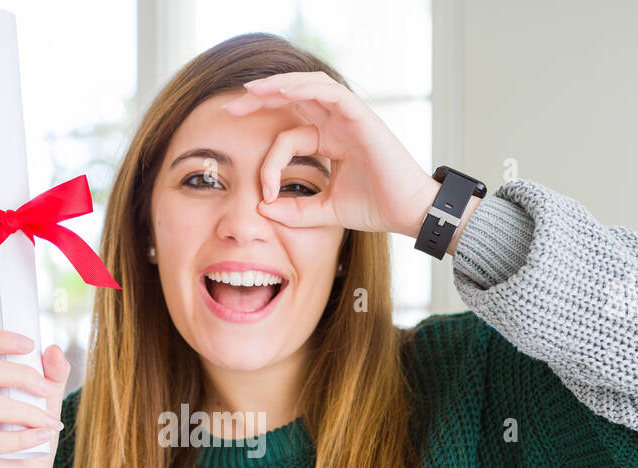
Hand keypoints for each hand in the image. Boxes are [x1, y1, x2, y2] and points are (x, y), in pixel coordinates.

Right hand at [0, 330, 70, 467]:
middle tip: (47, 391)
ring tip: (50, 423)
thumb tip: (54, 350)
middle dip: (23, 377)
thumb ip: (52, 377)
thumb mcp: (46, 404)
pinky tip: (42, 436)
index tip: (30, 344)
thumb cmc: (31, 440)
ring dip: (28, 412)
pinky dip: (24, 437)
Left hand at [222, 72, 478, 248]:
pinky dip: (305, 87)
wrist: (407, 213)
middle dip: (260, 100)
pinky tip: (282, 90)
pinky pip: (330, 92)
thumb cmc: (375, 208)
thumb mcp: (324, 211)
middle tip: (230, 108)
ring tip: (251, 91)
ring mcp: (350, 117)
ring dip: (279, 85)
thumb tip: (260, 208)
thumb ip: (294, 210)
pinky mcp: (361, 115)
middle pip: (293, 99)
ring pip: (309, 87)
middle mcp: (337, 124)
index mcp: (330, 141)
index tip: (263, 193)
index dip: (270, 162)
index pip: (289, 138)